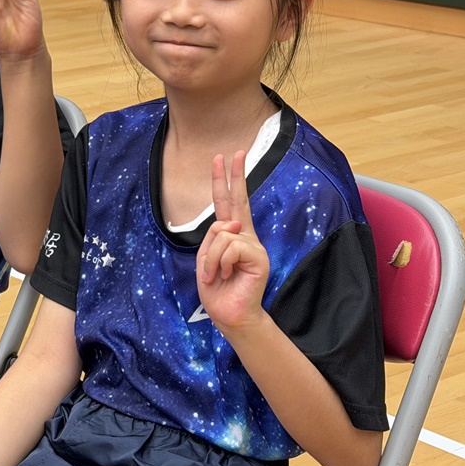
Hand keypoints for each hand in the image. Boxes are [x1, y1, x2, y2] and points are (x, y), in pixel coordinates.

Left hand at [196, 151, 269, 330]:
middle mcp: (245, 235)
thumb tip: (232, 223)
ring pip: (222, 233)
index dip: (225, 180)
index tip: (225, 157)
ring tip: (216, 275)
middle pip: (238, 199)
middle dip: (234, 174)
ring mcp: (253, 244)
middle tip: (235, 151)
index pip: (228, 201)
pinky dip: (219, 263)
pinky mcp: (258, 256)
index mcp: (232, 234)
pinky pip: (230, 247)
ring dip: (211, 258)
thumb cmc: (217, 287)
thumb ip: (215, 237)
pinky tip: (226, 275)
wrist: (229, 313)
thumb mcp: (206, 258)